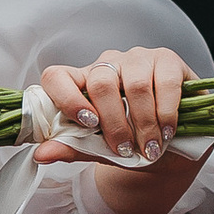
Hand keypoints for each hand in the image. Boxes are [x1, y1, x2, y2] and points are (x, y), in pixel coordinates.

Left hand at [35, 47, 192, 166]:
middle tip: (126, 149)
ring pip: (135, 85)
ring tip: (150, 146)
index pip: (58, 76)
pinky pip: (165, 82)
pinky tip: (167, 131)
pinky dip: (166, 113)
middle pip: (101, 83)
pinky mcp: (168, 60)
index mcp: (83, 82)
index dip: (67, 98)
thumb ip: (73, 148)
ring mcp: (138, 58)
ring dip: (144, 123)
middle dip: (114, 124)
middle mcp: (108, 64)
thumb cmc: (133, 144)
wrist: (171, 149)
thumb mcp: (100, 151)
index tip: (87, 124)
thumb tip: (41, 154)